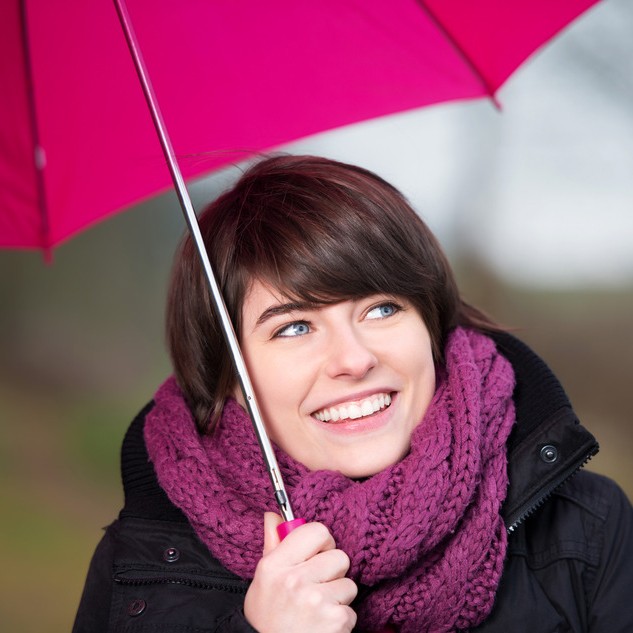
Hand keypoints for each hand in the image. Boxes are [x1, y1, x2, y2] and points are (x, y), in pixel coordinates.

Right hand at [244, 512, 357, 632]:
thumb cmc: (266, 617)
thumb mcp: (262, 580)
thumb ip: (272, 544)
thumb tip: (273, 514)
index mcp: (275, 565)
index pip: (317, 531)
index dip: (322, 543)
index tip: (317, 555)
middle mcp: (294, 580)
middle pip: (339, 556)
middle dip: (333, 572)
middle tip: (316, 587)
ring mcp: (316, 601)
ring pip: (349, 584)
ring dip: (338, 597)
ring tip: (318, 609)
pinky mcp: (335, 620)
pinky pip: (352, 610)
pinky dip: (340, 620)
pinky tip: (322, 625)